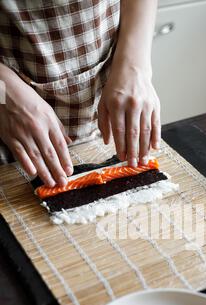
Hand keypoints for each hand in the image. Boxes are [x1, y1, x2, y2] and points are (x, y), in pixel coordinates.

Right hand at [0, 65, 72, 186]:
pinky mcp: (10, 136)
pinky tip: (32, 173)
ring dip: (44, 172)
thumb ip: (58, 127)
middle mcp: (37, 128)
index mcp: (48, 121)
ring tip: (50, 183)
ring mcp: (23, 133)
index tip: (69, 171)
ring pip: (36, 156)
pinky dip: (26, 164)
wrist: (4, 89)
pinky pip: (19, 153)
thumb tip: (69, 141)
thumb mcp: (47, 109)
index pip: (60, 144)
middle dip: (57, 170)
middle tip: (63, 183)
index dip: (65, 159)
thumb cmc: (27, 99)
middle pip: (49, 153)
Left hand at [98, 63, 160, 166]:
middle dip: (133, 151)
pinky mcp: (155, 105)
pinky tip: (155, 148)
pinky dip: (156, 137)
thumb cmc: (115, 88)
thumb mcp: (103, 102)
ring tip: (143, 160)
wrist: (132, 69)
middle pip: (133, 133)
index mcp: (117, 104)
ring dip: (145, 148)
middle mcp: (132, 104)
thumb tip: (108, 142)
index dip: (121, 146)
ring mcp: (145, 105)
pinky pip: (156, 124)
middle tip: (133, 165)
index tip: (121, 158)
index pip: (119, 130)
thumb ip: (103, 122)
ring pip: (146, 130)